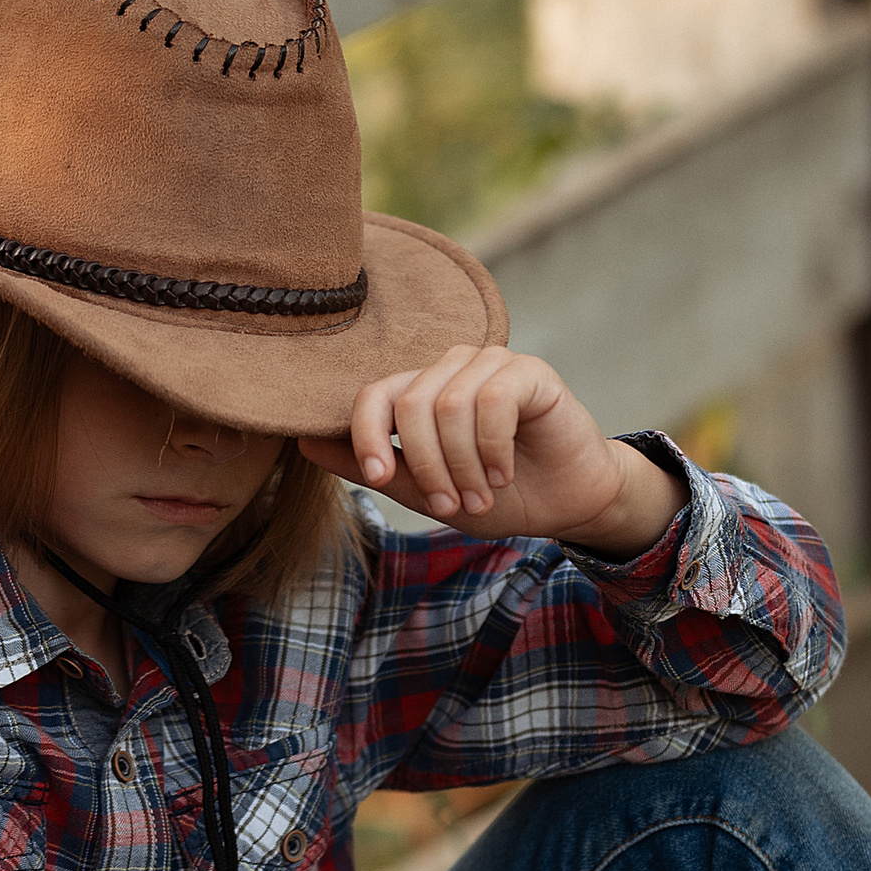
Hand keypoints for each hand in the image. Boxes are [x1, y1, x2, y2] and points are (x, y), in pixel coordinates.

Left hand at [299, 346, 683, 554]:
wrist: (567, 503)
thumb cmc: (497, 496)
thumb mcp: (424, 492)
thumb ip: (373, 466)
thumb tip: (303, 441)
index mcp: (419, 393)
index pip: (373, 395)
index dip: (367, 434)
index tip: (381, 476)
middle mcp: (450, 370)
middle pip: (411, 404)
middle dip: (427, 466)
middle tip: (451, 505)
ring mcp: (490, 365)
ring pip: (450, 405)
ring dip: (464, 465)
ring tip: (483, 495)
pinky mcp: (529, 372)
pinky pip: (493, 401)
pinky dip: (493, 448)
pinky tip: (504, 473)